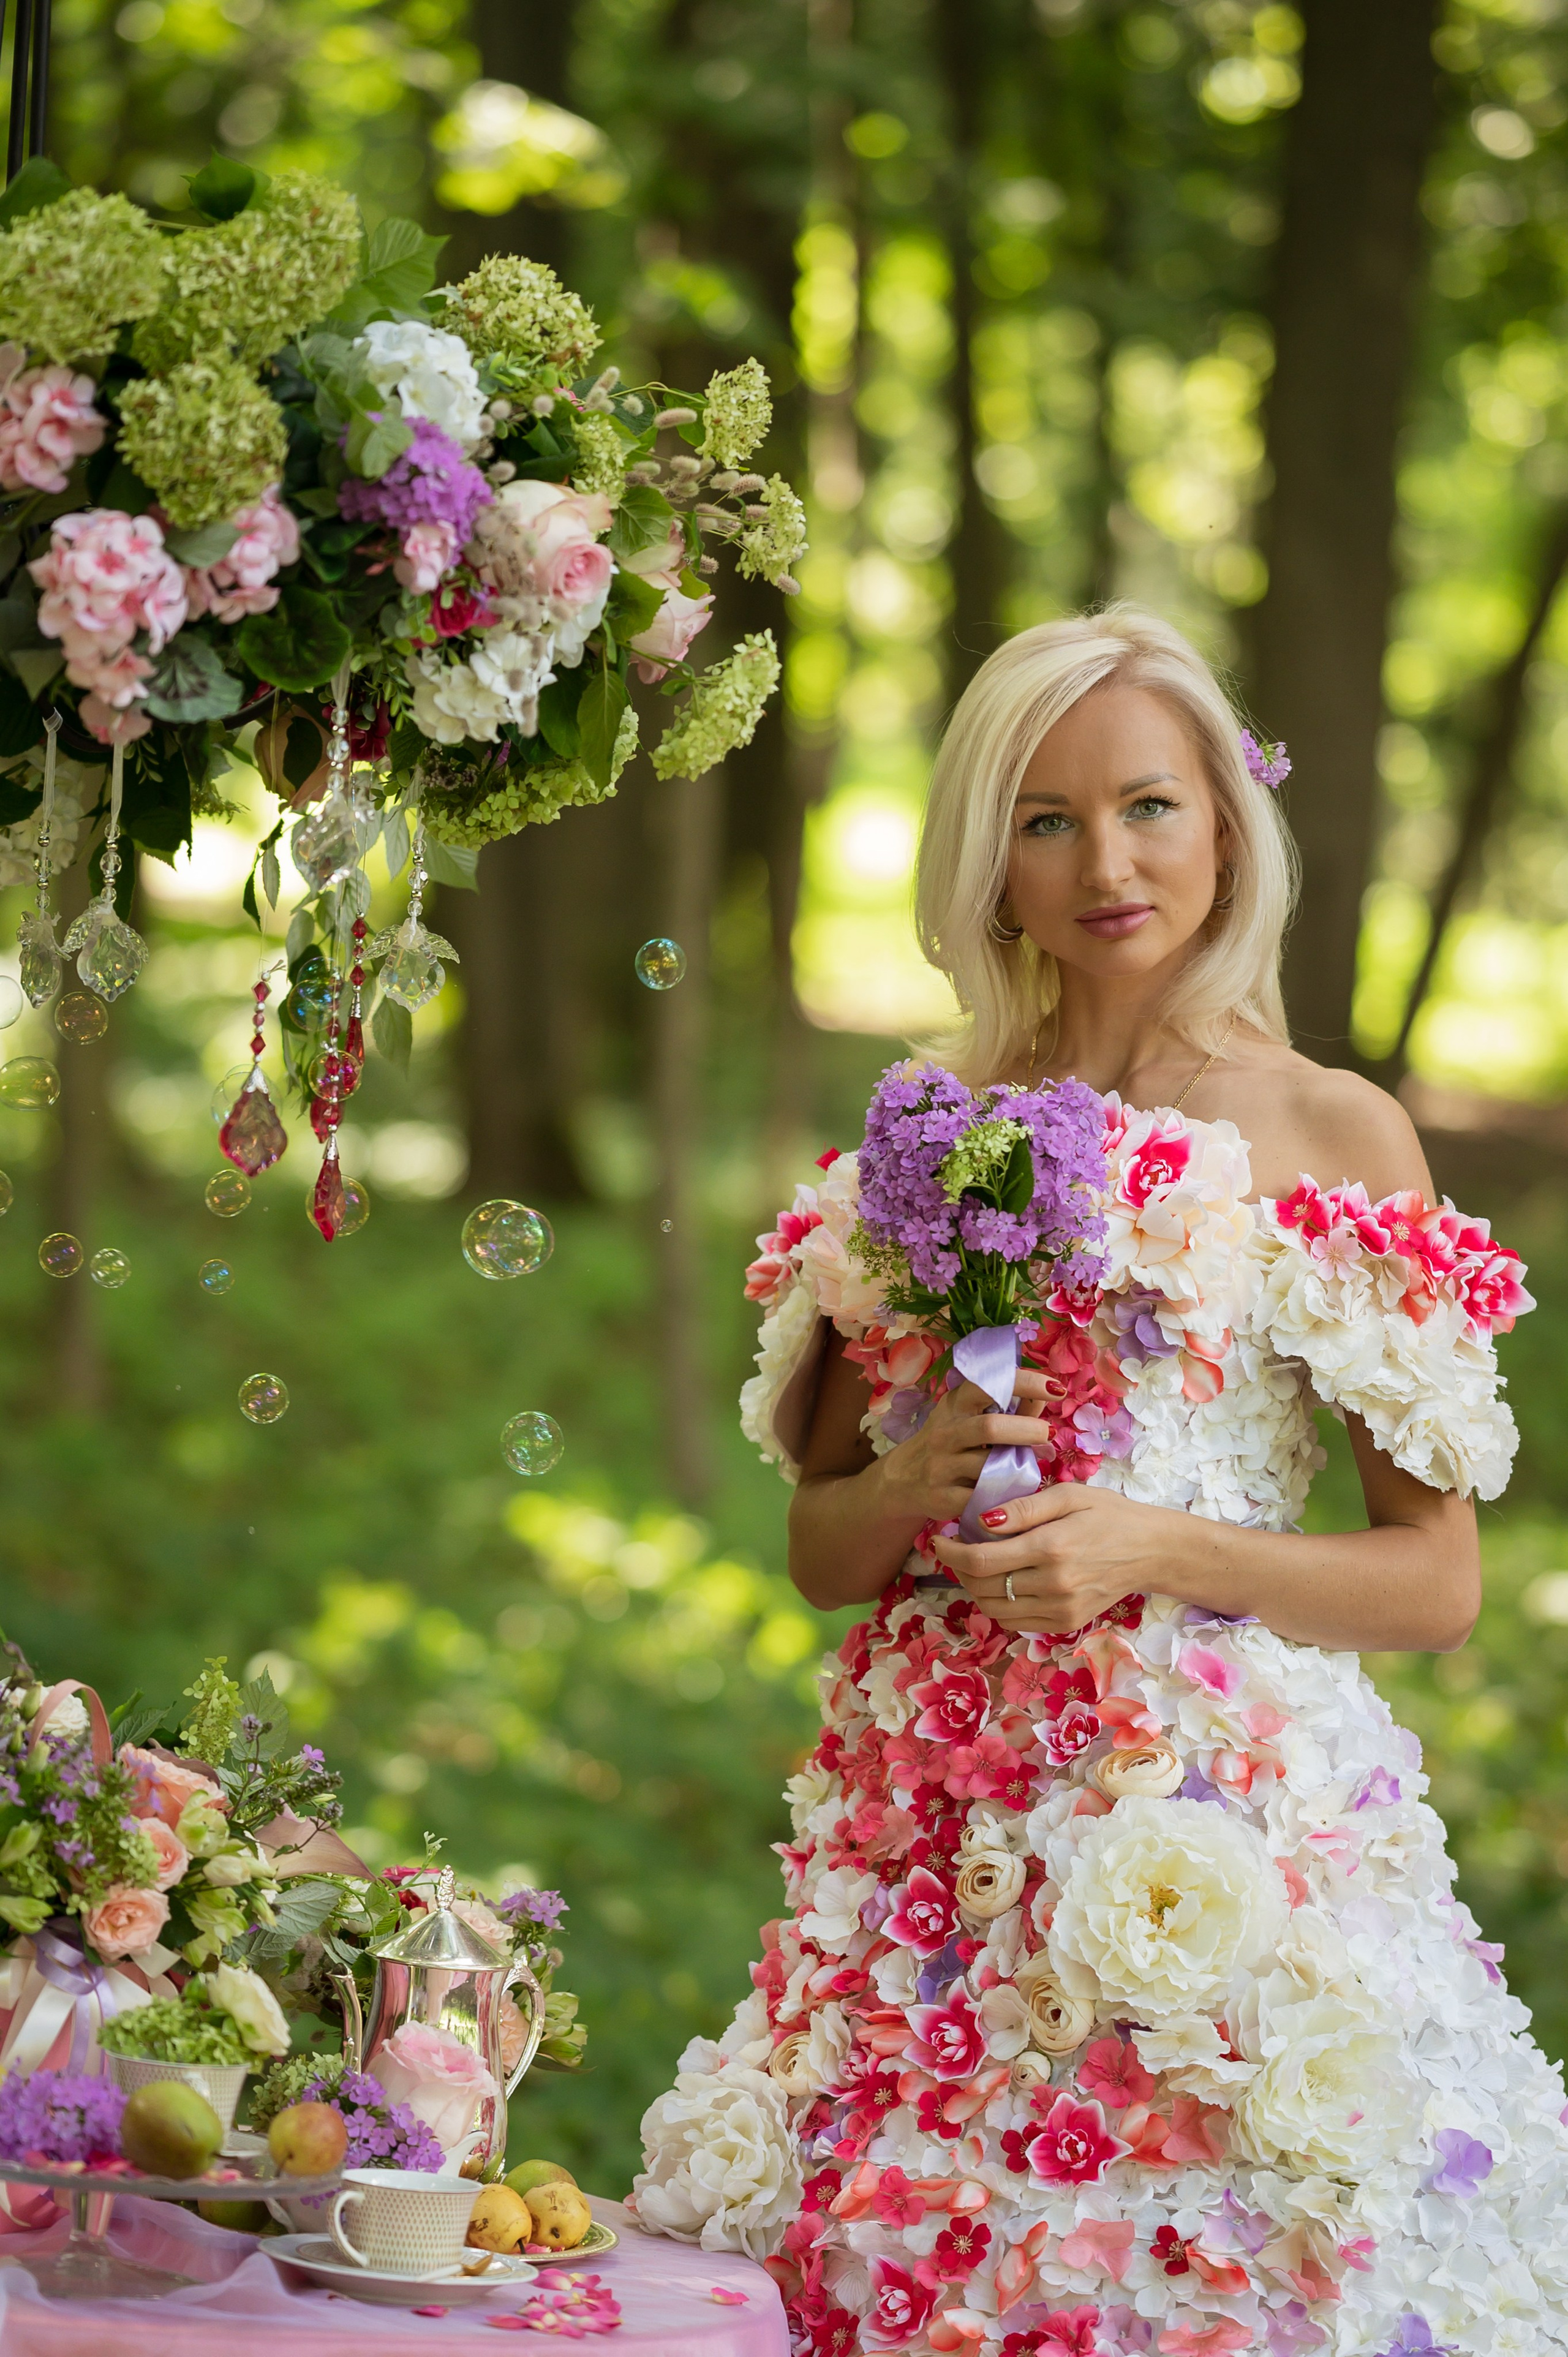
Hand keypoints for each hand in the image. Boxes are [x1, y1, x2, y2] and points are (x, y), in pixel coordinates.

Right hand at [873, 1368, 1056, 1529]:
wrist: (903, 1479)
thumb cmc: (948, 1440)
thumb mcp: (969, 1416)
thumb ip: (1009, 1406)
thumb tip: (1049, 1393)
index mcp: (955, 1405)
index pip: (988, 1385)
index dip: (1025, 1383)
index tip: (1056, 1388)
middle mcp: (945, 1432)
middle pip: (989, 1427)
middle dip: (1026, 1429)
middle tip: (1050, 1432)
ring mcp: (941, 1466)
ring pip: (987, 1467)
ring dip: (1018, 1466)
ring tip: (1034, 1465)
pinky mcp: (943, 1498)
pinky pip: (982, 1498)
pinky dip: (1005, 1495)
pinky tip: (1017, 1492)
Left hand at [933, 1482, 1176, 1634]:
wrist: (1151, 1550)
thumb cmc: (1109, 1515)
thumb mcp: (1069, 1495)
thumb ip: (1023, 1509)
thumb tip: (981, 1521)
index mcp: (1051, 1548)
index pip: (980, 1560)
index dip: (950, 1551)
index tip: (938, 1537)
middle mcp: (1053, 1585)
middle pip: (982, 1587)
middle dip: (958, 1568)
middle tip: (954, 1548)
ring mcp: (1060, 1609)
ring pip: (994, 1609)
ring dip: (974, 1589)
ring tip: (975, 1565)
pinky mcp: (1066, 1623)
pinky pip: (1016, 1622)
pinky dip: (999, 1606)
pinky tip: (1002, 1583)